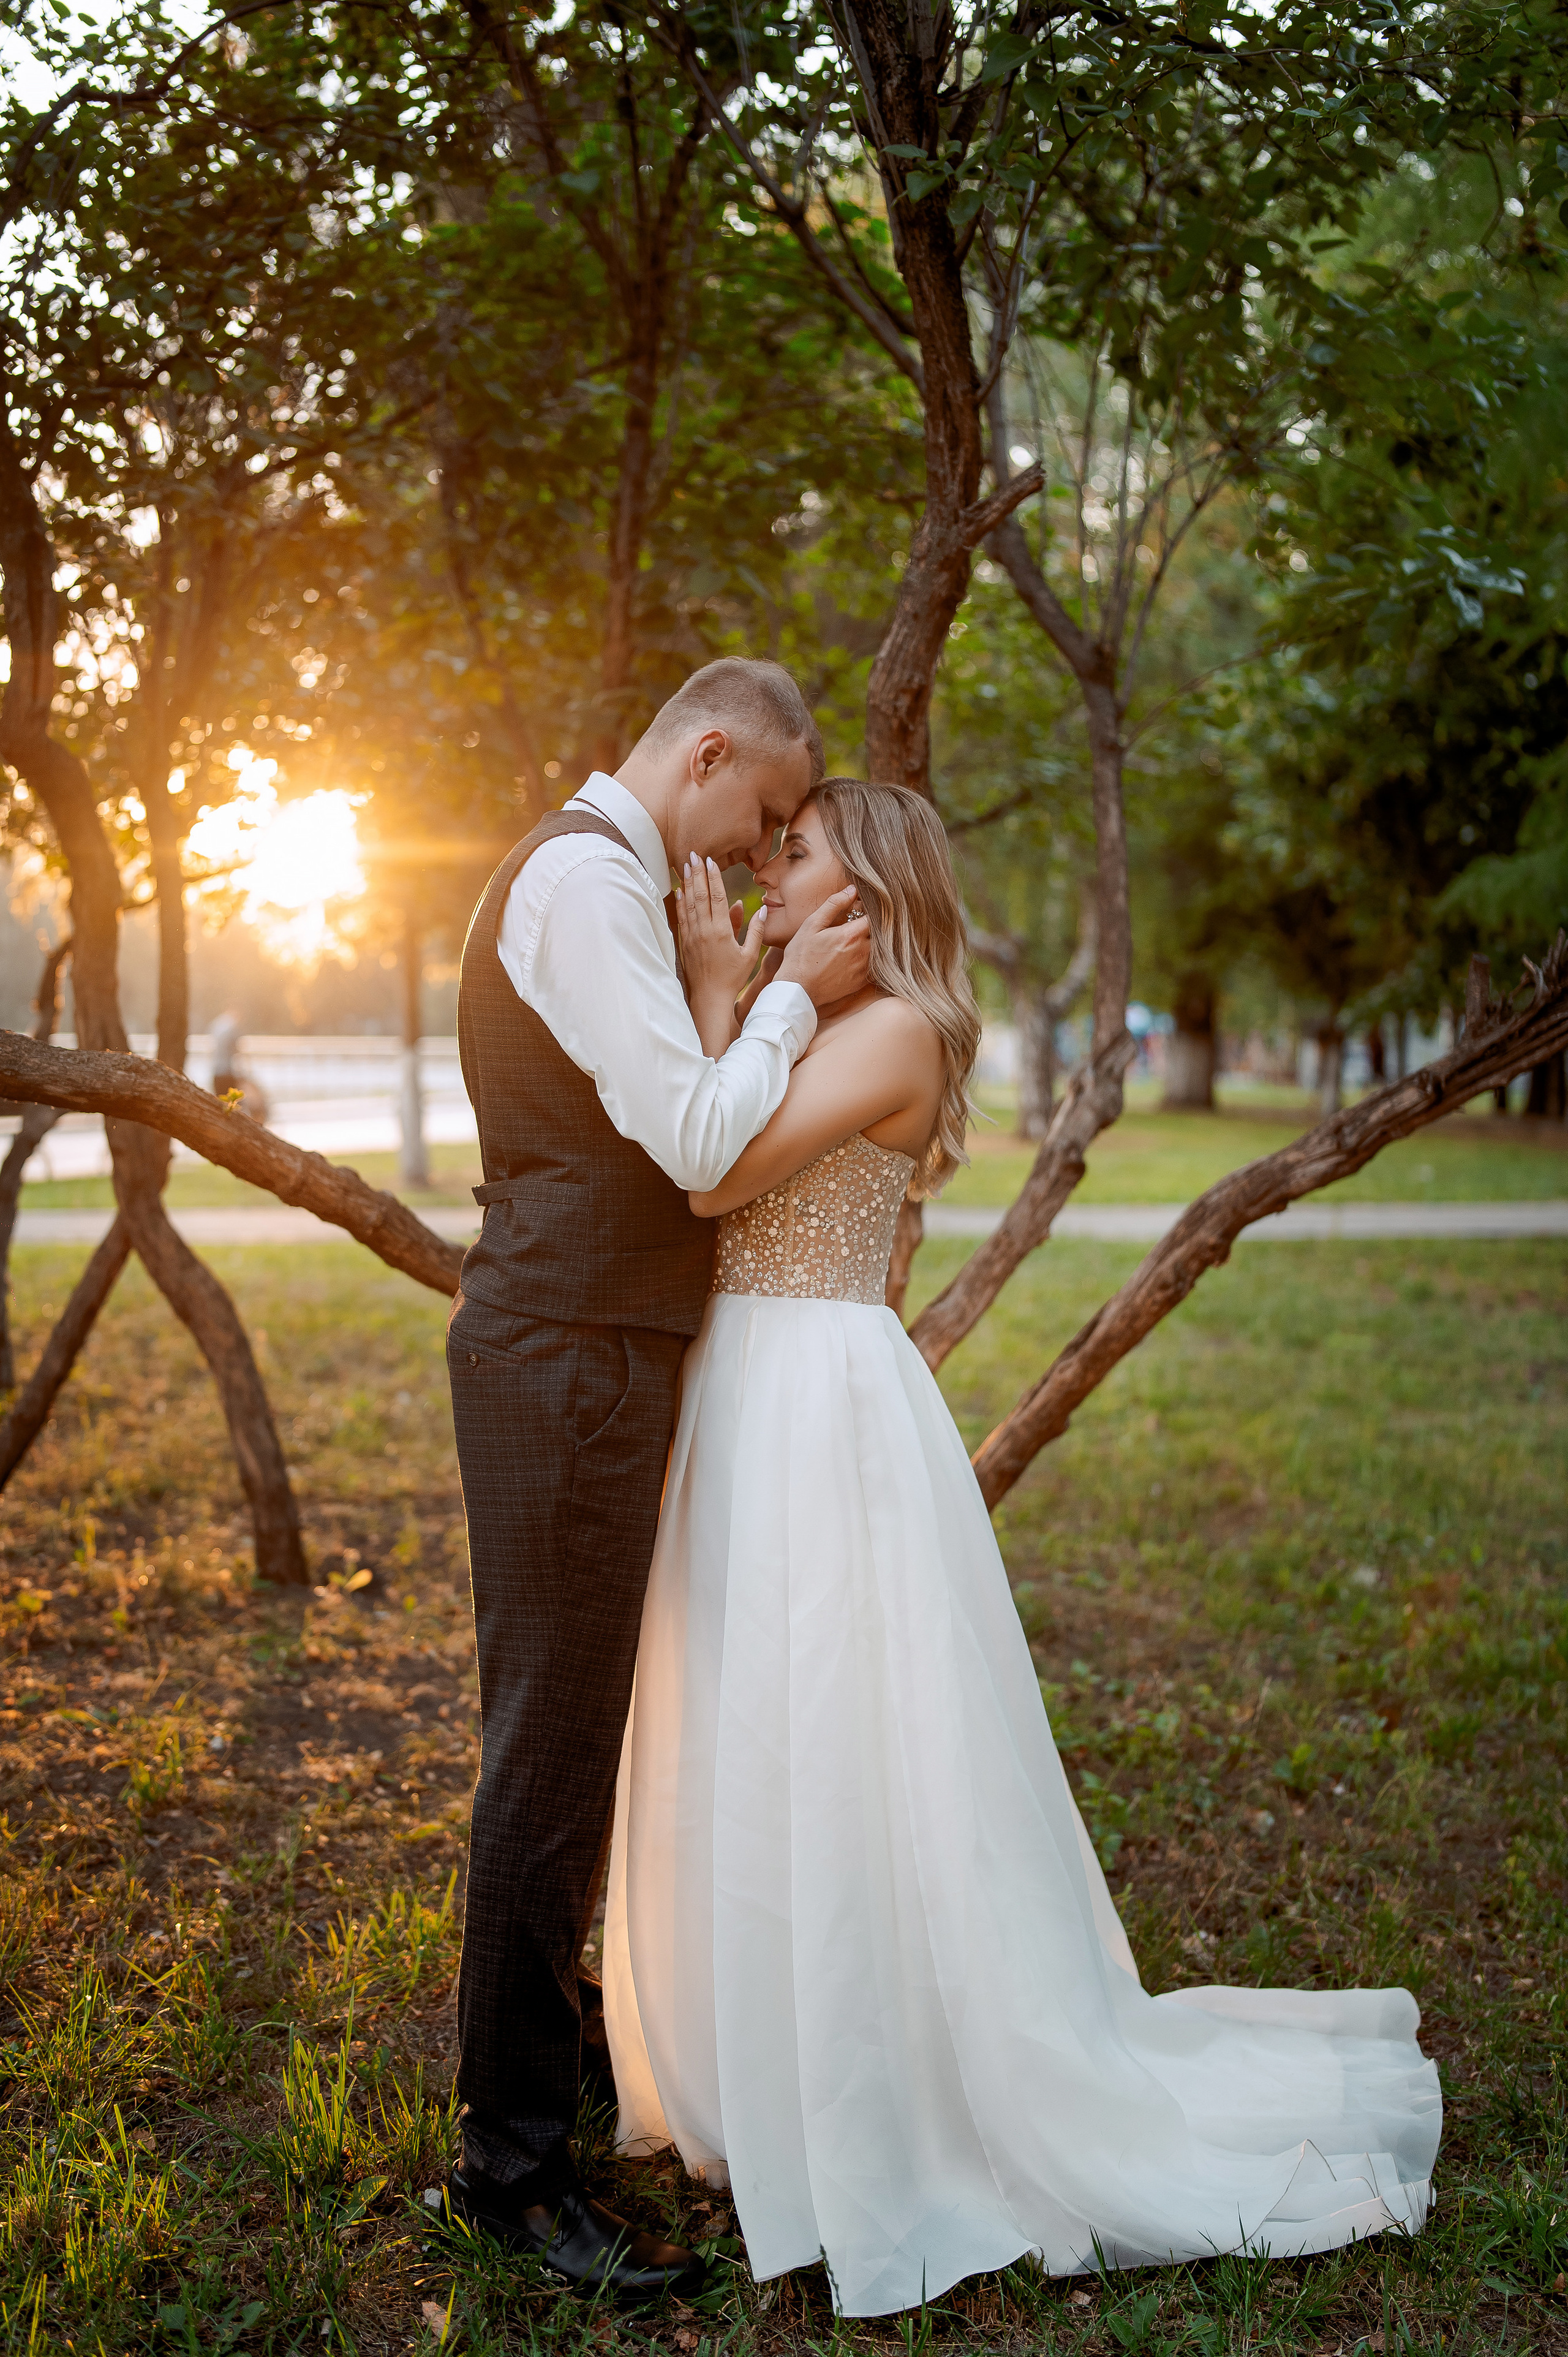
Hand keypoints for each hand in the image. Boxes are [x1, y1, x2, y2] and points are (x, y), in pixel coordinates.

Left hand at [674, 854, 762, 1004]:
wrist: (709, 999)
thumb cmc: (733, 978)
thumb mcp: (750, 955)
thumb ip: (754, 931)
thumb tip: (760, 910)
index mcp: (721, 931)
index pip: (716, 896)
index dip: (713, 876)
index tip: (710, 860)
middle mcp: (704, 930)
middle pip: (699, 895)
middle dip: (696, 873)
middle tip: (693, 854)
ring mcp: (691, 936)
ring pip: (688, 904)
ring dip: (686, 883)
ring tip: (684, 866)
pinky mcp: (684, 943)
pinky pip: (681, 918)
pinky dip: (679, 902)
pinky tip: (678, 891)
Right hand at [777, 885, 871, 1008]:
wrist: (798, 990)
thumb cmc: (801, 956)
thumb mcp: (812, 925)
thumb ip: (834, 904)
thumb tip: (852, 889)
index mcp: (851, 934)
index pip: (875, 915)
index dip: (872, 909)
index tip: (866, 907)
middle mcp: (862, 951)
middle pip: (881, 932)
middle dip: (875, 925)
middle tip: (863, 922)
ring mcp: (864, 968)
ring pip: (880, 949)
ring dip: (874, 941)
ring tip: (860, 938)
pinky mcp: (862, 981)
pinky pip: (876, 966)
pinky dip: (872, 958)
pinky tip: (860, 955)